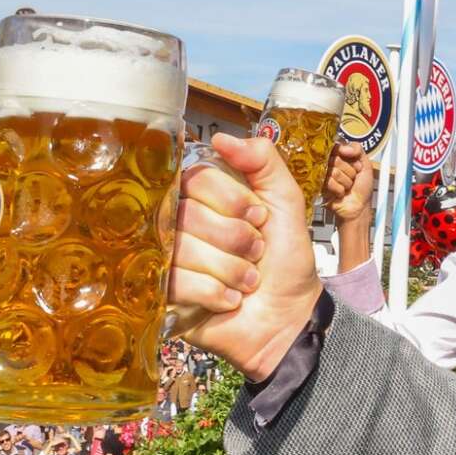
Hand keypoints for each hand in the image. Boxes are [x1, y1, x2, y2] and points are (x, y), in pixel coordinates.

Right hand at [167, 133, 321, 379]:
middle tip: (256, 253)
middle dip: (235, 239)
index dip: (231, 200)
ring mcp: (168, 261)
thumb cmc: (286, 261)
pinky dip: (215, 294)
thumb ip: (263, 161)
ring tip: (247, 281)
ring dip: (230, 269)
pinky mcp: (164, 297)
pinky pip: (176, 283)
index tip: (259, 218)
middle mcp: (180, 226)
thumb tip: (220, 137)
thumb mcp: (285, 201)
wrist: (290, 317)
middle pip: (187, 215)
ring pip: (181, 250)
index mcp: (205, 199)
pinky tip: (230, 301)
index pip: (195, 179)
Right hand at [323, 140, 375, 220]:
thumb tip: (343, 147)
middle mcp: (330, 164)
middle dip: (349, 171)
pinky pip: (330, 182)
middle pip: (336, 159)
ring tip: (347, 186)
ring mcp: (324, 175)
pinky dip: (339, 189)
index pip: (338, 146)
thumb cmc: (362, 188)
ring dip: (346, 182)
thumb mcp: (366, 165)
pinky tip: (341, 193)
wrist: (359, 206)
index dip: (347, 154)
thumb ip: (358, 150)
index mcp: (340, 156)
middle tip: (353, 178)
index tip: (355, 164)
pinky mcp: (320, 186)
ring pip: (334, 171)